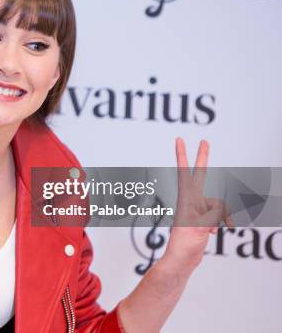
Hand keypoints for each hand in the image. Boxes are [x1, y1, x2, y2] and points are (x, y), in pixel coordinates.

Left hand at [163, 138, 233, 271]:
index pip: (184, 172)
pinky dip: (220, 223)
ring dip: (219, 218)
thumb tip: (218, 210)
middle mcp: (191, 200)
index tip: (179, 140)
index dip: (182, 156)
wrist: (182, 260)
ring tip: (208, 231)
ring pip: (218, 204)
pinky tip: (211, 232)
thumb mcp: (198, 227)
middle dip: (203, 158)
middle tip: (204, 140)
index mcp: (186, 199)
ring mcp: (198, 208)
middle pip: (200, 175)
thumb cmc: (185, 244)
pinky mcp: (203, 217)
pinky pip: (219, 215)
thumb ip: (211, 214)